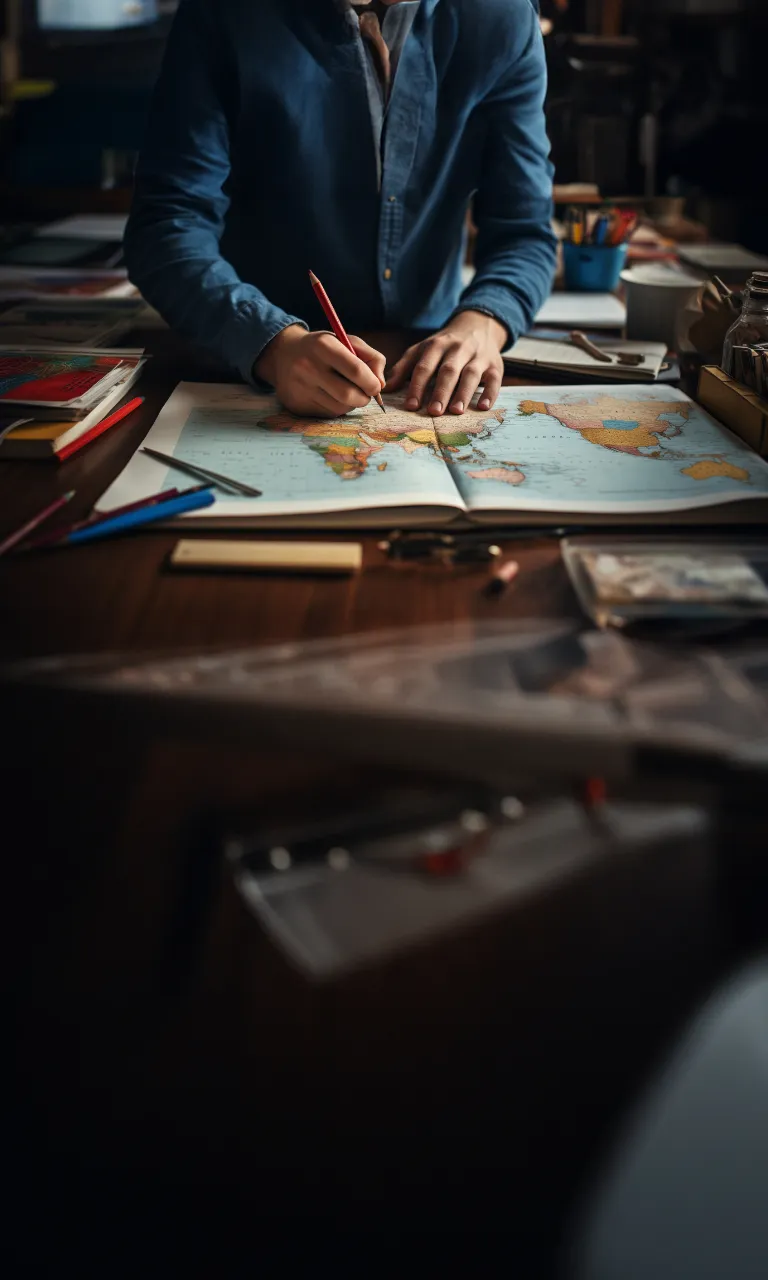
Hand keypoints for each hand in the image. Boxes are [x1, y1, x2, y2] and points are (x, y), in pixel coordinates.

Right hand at [254, 325, 385, 416]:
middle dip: (364, 398)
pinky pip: (327, 414)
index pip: (356, 370)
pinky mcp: (296, 405)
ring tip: (345, 391)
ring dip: (350, 404)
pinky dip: (336, 408)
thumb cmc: (322, 348)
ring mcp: (300, 388)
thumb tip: (381, 385)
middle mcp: (308, 367)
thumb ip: (371, 357)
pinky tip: (329, 396)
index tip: (376, 387)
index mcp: (323, 345)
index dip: (372, 383)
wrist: (282, 354)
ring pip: (339, 408)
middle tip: (365, 394)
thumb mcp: (346, 341)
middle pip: (348, 395)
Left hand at [386, 311, 506, 414]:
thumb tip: (384, 389)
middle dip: (440, 391)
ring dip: (463, 393)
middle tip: (433, 412)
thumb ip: (403, 368)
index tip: (411, 406)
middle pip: (448, 370)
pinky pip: (495, 379)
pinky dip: (490, 393)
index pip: (424, 366)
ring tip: (456, 411)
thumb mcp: (422, 350)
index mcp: (436, 345)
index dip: (417, 386)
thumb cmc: (444, 345)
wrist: (477, 326)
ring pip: (471, 374)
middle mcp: (458, 349)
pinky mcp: (495, 365)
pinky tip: (483, 407)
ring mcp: (478, 356)